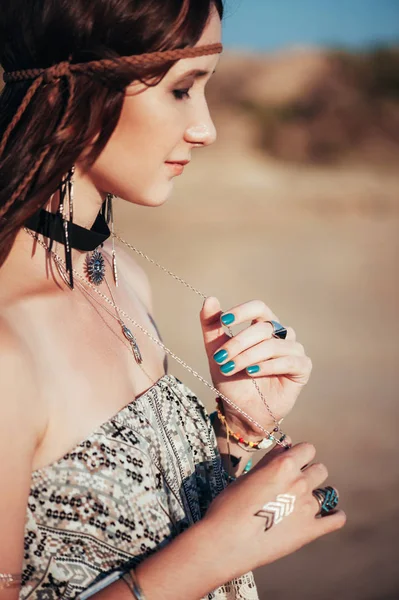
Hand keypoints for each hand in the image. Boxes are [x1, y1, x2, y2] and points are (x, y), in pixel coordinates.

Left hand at [200, 297, 311, 434]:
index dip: (242, 311)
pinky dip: (267, 366)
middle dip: (238, 343)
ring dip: (248, 356)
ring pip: (272, 344)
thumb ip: (212, 327)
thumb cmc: (232, 380)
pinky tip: (251, 372)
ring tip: (231, 368)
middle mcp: (281, 335)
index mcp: (263, 326)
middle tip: (221, 358)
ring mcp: (293, 350)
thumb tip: (209, 299)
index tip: (224, 320)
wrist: (241, 411)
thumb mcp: (216, 352)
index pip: (258, 307)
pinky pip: (288, 360)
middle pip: (262, 328)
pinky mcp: (302, 368)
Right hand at [203, 442, 345, 579]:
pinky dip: (334, 516)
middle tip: (297, 483)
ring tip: (311, 499)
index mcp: (284, 465)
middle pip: (320, 469)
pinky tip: (329, 516)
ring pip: (330, 491)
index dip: (300, 455)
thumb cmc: (230, 506)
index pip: (308, 449)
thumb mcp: (247, 477)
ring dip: (321, 492)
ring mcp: (308, 507)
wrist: (226, 542)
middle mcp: (300, 482)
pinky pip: (336, 519)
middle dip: (310, 473)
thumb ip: (270, 461)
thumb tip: (284, 447)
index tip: (293, 462)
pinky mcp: (310, 531)